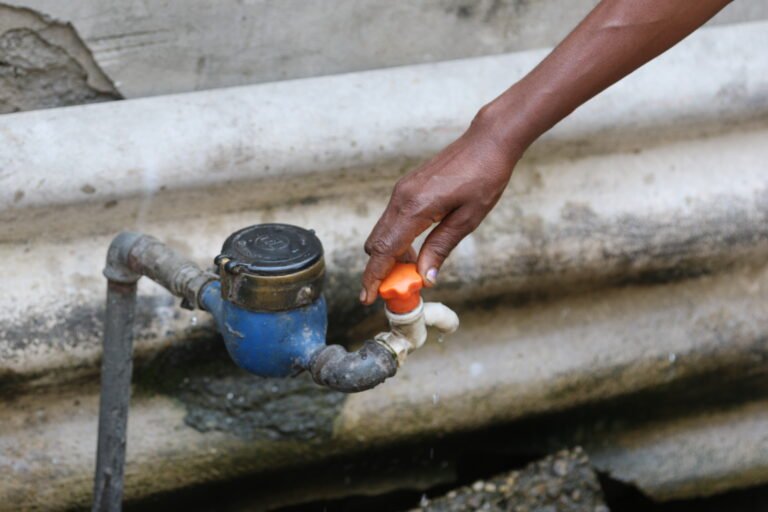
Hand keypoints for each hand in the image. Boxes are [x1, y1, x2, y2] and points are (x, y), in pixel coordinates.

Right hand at [360, 110, 522, 303]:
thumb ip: (440, 248)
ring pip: (382, 233)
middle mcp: (401, 198)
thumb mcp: (467, 219)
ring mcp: (402, 191)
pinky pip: (392, 221)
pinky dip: (396, 240)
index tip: (367, 298)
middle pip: (376, 243)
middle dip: (380, 270)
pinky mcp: (407, 189)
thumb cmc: (484, 177)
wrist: (487, 141)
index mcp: (415, 207)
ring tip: (414, 270)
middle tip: (398, 289)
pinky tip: (417, 249)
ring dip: (390, 255)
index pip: (385, 250)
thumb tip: (425, 278)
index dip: (374, 277)